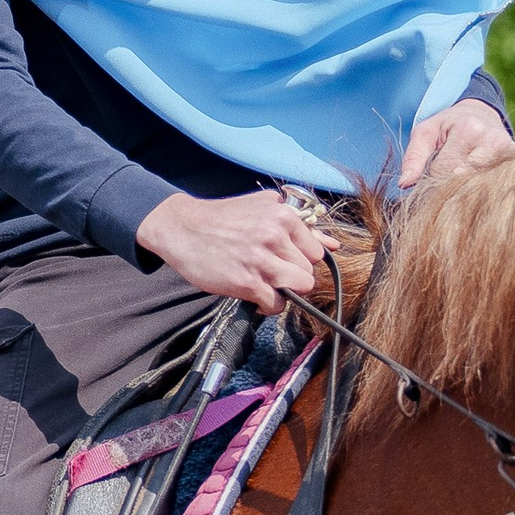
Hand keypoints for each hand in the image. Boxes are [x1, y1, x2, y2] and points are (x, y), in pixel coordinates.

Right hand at [137, 185, 325, 302]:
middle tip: (272, 275)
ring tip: (266, 286)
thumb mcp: (262, 208)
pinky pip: (276, 304)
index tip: (285, 263)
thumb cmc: (222, 218)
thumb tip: (333, 245)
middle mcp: (275, 236)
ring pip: (298, 289)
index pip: (316, 253)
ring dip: (284, 293)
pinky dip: (269, 306)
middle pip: (309, 273)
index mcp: (283, 216)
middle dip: (293, 278)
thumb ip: (299, 225)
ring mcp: (261, 260)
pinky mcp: (246, 281)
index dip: (301, 262)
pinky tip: (255, 295)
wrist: (181, 227)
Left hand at [401, 97, 514, 189]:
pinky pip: (499, 187)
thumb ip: (413, 157)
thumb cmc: (448, 126)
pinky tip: (479, 188)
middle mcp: (492, 141)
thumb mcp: (425, 133)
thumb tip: (404, 184)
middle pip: (465, 182)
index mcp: (468, 130)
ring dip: (468, 193)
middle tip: (444, 185)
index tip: (431, 179)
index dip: (433, 181)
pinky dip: (486, 192)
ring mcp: (509, 154)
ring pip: (481, 188)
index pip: (444, 172)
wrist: (481, 114)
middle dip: (450, 189)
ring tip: (461, 185)